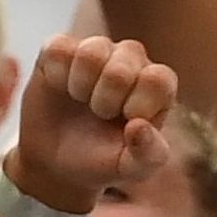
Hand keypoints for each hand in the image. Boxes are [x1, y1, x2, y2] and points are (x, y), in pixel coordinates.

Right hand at [12, 35, 175, 208]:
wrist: (58, 162)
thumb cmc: (103, 160)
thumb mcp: (130, 168)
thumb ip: (147, 154)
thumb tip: (138, 126)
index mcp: (157, 84)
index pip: (159, 79)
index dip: (139, 104)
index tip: (128, 123)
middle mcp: (131, 60)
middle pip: (125, 63)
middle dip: (108, 99)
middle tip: (102, 113)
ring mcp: (97, 50)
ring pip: (92, 51)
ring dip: (82, 85)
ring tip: (83, 100)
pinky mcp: (62, 48)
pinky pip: (59, 50)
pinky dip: (57, 75)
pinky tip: (62, 88)